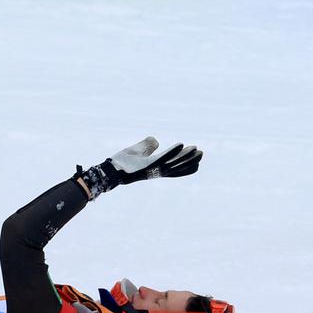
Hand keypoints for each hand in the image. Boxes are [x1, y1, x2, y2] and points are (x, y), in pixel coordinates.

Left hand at [78, 137, 202, 197]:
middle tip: (202, 153)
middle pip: (178, 166)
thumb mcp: (137, 151)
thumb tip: (156, 141)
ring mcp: (153, 169)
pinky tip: (181, 144)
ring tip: (196, 149)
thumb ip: (147, 145)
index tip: (197, 160)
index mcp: (155, 169)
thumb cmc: (122, 163)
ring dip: (185, 156)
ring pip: (173, 162)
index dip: (186, 164)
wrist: (110, 170)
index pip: (174, 167)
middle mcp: (156, 171)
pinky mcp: (148, 165)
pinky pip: (163, 157)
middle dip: (190, 160)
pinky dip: (172, 151)